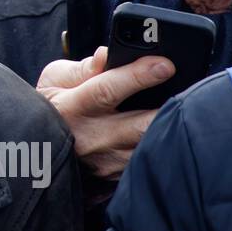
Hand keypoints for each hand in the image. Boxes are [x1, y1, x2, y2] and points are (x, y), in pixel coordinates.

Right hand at [36, 46, 172, 181]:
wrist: (40, 148)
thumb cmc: (50, 107)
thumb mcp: (55, 80)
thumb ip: (84, 67)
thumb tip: (107, 54)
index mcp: (72, 107)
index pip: (107, 90)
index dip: (138, 76)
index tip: (165, 64)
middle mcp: (90, 137)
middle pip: (140, 126)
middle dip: (167, 109)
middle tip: (191, 93)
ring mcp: (105, 161)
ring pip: (149, 146)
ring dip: (168, 128)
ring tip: (185, 111)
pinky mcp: (116, 176)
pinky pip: (147, 159)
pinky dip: (160, 144)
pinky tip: (166, 130)